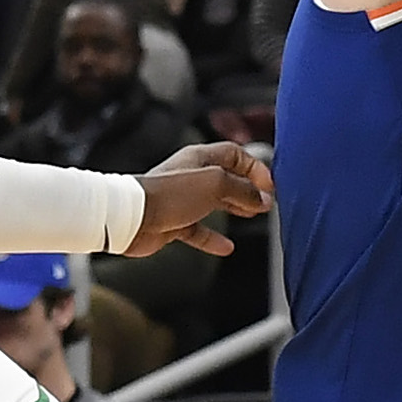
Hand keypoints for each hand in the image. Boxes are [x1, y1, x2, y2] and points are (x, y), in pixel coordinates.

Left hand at [128, 142, 272, 255]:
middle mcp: (192, 176)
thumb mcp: (215, 185)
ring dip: (235, 208)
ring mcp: (182, 199)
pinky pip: (198, 230)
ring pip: (215, 202)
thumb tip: (261, 198)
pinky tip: (225, 247)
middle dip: (249, 188)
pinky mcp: (173, 221)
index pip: (235, 154)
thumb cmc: (167, 194)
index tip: (269, 185)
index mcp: (201, 159)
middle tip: (265, 201)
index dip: (255, 168)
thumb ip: (242, 190)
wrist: (132, 218)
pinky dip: (213, 238)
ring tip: (253, 214)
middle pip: (227, 178)